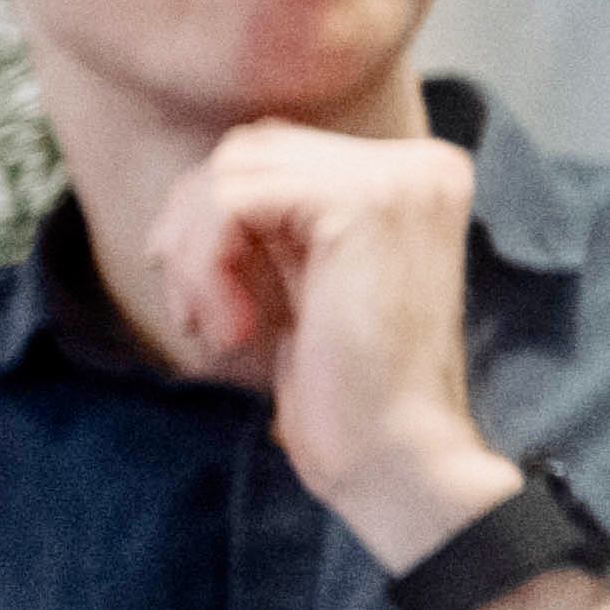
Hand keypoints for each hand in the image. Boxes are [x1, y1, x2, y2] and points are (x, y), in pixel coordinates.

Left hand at [137, 124, 509, 570]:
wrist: (395, 458)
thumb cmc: (343, 393)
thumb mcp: (301, 285)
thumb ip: (272, 224)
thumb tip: (193, 188)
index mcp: (410, 178)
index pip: (271, 153)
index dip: (210, 223)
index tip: (204, 302)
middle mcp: (418, 163)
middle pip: (245, 150)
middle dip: (192, 232)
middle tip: (195, 316)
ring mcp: (398, 177)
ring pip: (230, 171)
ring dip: (192, 257)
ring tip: (215, 330)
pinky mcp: (363, 204)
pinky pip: (231, 203)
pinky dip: (204, 268)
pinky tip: (232, 333)